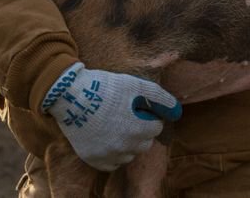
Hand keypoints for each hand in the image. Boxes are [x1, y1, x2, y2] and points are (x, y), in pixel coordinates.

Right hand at [41, 62, 181, 170]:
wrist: (71, 94)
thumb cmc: (107, 87)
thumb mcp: (137, 85)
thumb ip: (161, 98)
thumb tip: (178, 112)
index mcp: (137, 129)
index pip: (156, 128)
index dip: (148, 115)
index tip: (137, 107)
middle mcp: (124, 147)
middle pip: (144, 144)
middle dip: (141, 131)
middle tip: (127, 116)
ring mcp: (107, 155)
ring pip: (129, 155)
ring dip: (128, 143)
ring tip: (116, 125)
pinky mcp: (92, 159)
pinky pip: (112, 164)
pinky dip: (113, 154)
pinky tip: (107, 137)